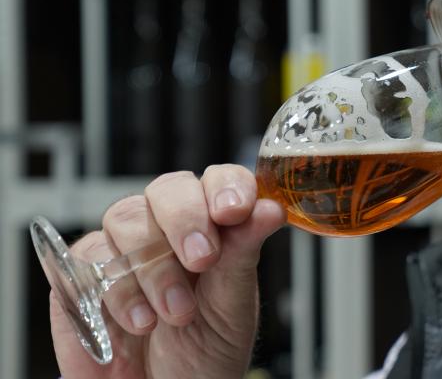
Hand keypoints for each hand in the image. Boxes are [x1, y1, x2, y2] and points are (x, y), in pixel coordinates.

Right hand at [50, 165, 286, 378]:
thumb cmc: (205, 351)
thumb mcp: (233, 306)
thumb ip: (243, 253)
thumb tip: (270, 209)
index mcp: (213, 225)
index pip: (218, 180)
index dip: (226, 186)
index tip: (234, 211)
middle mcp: (167, 227)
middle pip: (167, 190)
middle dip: (186, 220)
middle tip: (202, 259)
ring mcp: (122, 247)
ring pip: (126, 219)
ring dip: (154, 268)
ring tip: (177, 314)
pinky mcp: (83, 274)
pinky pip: (87, 258)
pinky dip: (117, 291)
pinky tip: (140, 321)